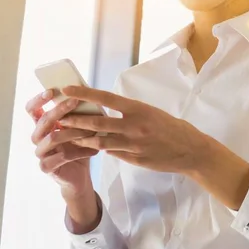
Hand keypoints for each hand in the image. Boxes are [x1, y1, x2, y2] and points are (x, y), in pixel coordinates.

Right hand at [25, 90, 98, 196]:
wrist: (80, 175)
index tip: (51, 90)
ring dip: (74, 131)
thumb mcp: (79, 127)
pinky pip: (62, 156)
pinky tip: (94, 150)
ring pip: (53, 137)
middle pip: (43, 120)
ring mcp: (40, 153)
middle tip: (75, 101)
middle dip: (60, 109)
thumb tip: (87, 92)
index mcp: (43, 125)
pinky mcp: (46, 167)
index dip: (38, 99)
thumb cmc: (79, 146)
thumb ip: (77, 113)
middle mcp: (38, 138)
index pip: (32, 109)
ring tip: (91, 130)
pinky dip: (80, 151)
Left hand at [58, 86, 208, 173]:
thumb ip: (130, 112)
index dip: (84, 93)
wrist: (190, 149)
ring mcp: (133, 144)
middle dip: (74, 119)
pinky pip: (111, 153)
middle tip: (58, 117)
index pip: (105, 98)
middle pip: (97, 121)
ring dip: (81, 138)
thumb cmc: (171, 127)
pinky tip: (89, 147)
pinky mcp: (134, 159)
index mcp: (138, 108)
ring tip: (67, 135)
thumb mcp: (151, 112)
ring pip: (99, 141)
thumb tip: (109, 110)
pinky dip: (99, 149)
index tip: (67, 89)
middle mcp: (134, 125)